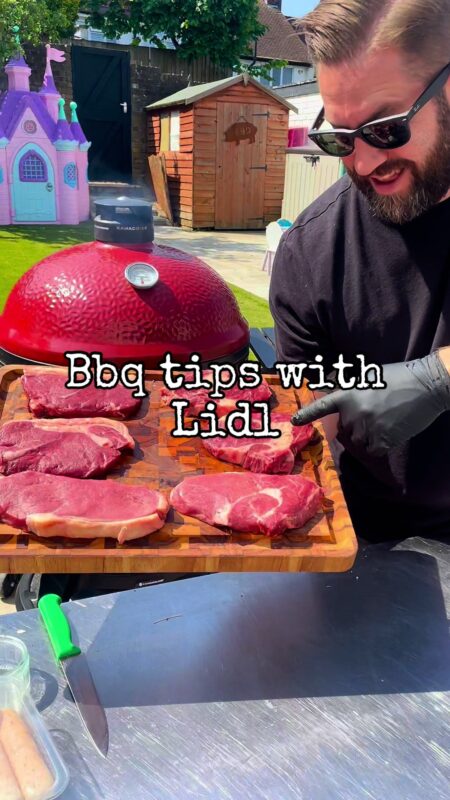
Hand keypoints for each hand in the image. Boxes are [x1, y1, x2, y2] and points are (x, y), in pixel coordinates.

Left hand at [291, 352, 449, 456]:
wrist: (424, 386)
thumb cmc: (398, 377)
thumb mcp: (368, 377)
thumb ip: (351, 389)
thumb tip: (336, 393)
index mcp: (348, 395)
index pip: (323, 406)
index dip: (307, 414)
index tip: (294, 421)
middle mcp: (353, 413)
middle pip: (344, 431)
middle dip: (354, 427)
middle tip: (372, 415)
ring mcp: (367, 428)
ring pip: (358, 444)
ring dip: (366, 438)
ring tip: (383, 423)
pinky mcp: (382, 440)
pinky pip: (372, 452)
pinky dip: (379, 447)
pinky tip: (390, 433)